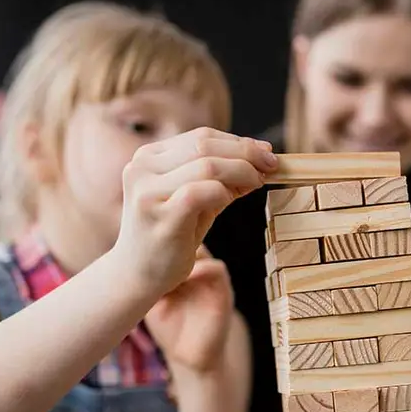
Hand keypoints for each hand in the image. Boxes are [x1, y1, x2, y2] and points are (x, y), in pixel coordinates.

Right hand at [113, 127, 275, 297]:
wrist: (138, 274)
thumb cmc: (171, 235)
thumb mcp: (196, 199)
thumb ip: (221, 178)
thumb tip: (261, 160)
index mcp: (148, 156)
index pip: (201, 137)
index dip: (239, 142)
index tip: (266, 153)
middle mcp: (142, 168)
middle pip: (205, 145)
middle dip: (246, 153)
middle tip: (272, 165)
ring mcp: (148, 191)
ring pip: (207, 165)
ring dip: (242, 171)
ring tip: (258, 182)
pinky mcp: (160, 216)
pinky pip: (202, 192)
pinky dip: (225, 192)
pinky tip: (233, 198)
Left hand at [145, 246, 232, 375]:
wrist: (191, 357)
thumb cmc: (168, 328)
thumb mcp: (151, 299)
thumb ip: (143, 280)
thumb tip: (115, 263)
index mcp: (181, 267)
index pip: (172, 240)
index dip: (157, 235)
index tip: (138, 239)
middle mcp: (198, 267)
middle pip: (187, 238)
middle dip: (170, 237)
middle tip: (151, 243)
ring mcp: (212, 278)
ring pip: (202, 249)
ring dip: (185, 250)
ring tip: (164, 259)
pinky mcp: (224, 291)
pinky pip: (216, 269)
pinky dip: (200, 269)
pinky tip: (181, 278)